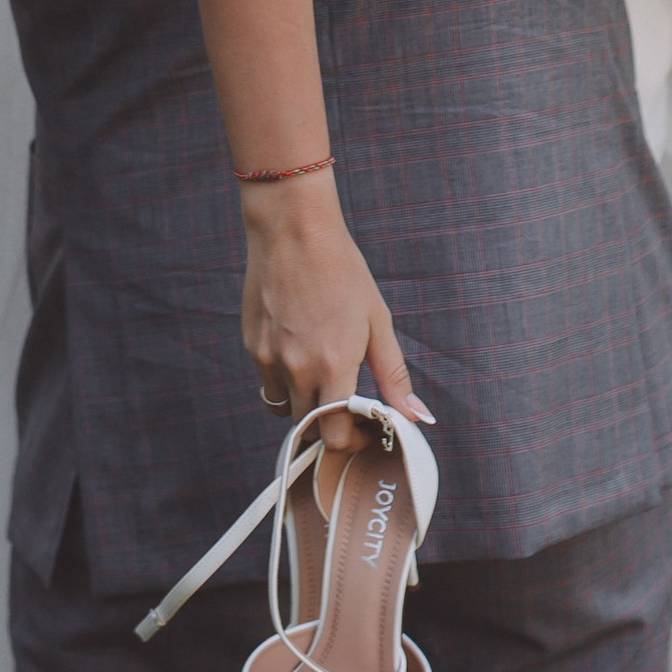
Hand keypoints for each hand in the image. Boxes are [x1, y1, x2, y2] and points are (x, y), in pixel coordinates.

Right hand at [240, 176, 434, 453]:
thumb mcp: (377, 321)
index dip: (354, 441)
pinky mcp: (253, 346)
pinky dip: (285, 380)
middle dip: (330, 425)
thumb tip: (418, 417)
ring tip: (323, 375)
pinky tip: (300, 348)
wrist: (293, 230)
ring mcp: (269, 359)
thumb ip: (394, 376)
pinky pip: (268, 382)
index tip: (366, 427)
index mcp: (333, 366)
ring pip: (286, 409)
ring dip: (305, 405)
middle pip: (309, 428)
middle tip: (349, 404)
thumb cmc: (343, 271)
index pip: (336, 437)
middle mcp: (297, 369)